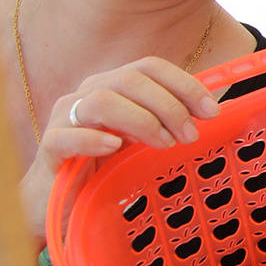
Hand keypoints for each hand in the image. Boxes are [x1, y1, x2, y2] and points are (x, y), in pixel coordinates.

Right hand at [21, 57, 220, 239]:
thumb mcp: (146, 139)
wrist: (64, 199)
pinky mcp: (49, 147)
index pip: (150, 67)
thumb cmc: (109, 164)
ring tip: (163, 144)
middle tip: (190, 135)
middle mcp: (88, 93)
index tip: (212, 110)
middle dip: (168, 105)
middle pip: (130, 79)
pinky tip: (115, 147)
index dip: (184, 84)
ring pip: (101, 101)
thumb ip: (172, 120)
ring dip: (140, 120)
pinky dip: (93, 138)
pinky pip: (66, 135)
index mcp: (114, 85)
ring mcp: (64, 118)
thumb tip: (216, 109)